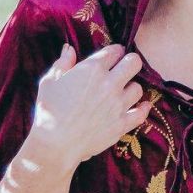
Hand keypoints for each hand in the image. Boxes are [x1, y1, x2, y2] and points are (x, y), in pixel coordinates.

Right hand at [29, 43, 151, 171]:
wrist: (55, 143)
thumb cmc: (49, 111)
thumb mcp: (49, 82)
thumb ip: (62, 63)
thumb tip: (69, 49)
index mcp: (92, 69)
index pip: (115, 50)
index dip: (115, 51)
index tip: (113, 55)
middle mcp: (109, 84)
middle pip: (133, 63)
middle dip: (130, 62)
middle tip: (124, 68)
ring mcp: (118, 105)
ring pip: (138, 88)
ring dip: (131, 88)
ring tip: (124, 91)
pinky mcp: (122, 124)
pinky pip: (142, 113)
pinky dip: (143, 109)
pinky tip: (142, 106)